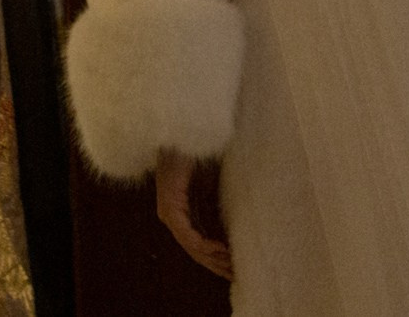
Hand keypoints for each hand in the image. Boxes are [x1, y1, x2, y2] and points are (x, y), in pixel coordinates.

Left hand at [155, 151, 231, 279]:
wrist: (183, 132)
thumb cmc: (199, 153)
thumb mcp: (214, 184)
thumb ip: (219, 203)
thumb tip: (239, 223)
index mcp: (182, 211)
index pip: (200, 242)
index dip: (218, 257)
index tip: (236, 266)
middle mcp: (173, 216)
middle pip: (195, 250)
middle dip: (217, 265)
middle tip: (237, 275)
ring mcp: (169, 213)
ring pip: (191, 247)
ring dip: (212, 259)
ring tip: (232, 267)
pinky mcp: (170, 208)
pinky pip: (187, 235)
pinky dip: (204, 246)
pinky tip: (221, 250)